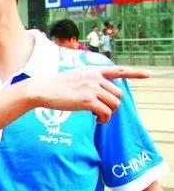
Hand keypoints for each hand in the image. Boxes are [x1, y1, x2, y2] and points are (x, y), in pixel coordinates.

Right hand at [31, 66, 149, 123]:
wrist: (41, 89)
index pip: (119, 70)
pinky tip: (97, 120)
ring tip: (98, 116)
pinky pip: (106, 112)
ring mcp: (92, 88)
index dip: (136, 73)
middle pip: (118, 94)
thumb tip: (100, 92)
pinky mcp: (87, 100)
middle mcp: (95, 78)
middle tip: (101, 111)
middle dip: (113, 104)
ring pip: (114, 104)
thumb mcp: (75, 76)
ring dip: (109, 113)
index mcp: (93, 71)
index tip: (149, 75)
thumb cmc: (55, 86)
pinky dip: (104, 119)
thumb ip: (90, 80)